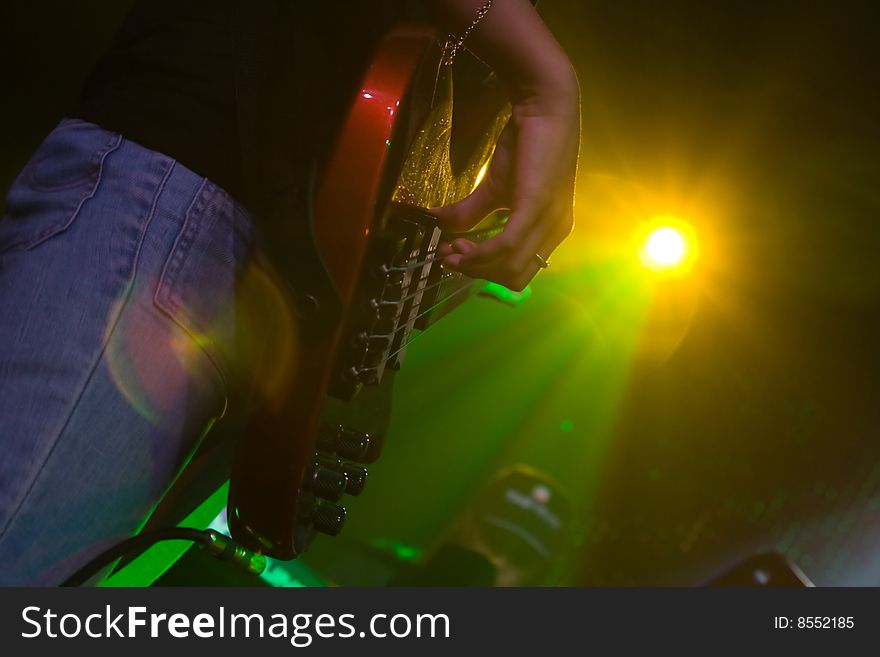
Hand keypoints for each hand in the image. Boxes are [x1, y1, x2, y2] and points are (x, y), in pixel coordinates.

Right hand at [433, 81, 579, 289]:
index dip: (487, 272)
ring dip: (476, 264)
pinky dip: (482, 253)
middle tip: (451, 253)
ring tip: (452, 247)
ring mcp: (548, 221)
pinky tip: (462, 246)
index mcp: (551, 231)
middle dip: (478, 272)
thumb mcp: (495, 186)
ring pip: (510, 267)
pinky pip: (507, 246)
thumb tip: (437, 225)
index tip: (456, 256)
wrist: (544, 108)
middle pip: (515, 277)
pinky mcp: (535, 207)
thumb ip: (470, 211)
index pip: (521, 272)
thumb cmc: (525, 144)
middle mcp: (556, 232)